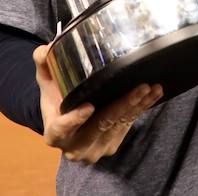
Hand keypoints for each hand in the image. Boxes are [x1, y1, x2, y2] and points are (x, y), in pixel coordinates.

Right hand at [33, 44, 162, 163]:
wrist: (66, 119)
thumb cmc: (56, 96)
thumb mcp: (47, 80)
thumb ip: (44, 62)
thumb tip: (47, 48)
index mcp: (54, 133)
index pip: (61, 130)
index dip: (74, 120)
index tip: (88, 107)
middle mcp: (74, 147)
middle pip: (99, 126)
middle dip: (121, 106)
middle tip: (140, 88)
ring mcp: (95, 149)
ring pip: (117, 126)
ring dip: (136, 106)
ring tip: (151, 88)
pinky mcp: (112, 145)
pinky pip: (128, 126)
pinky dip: (141, 110)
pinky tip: (153, 95)